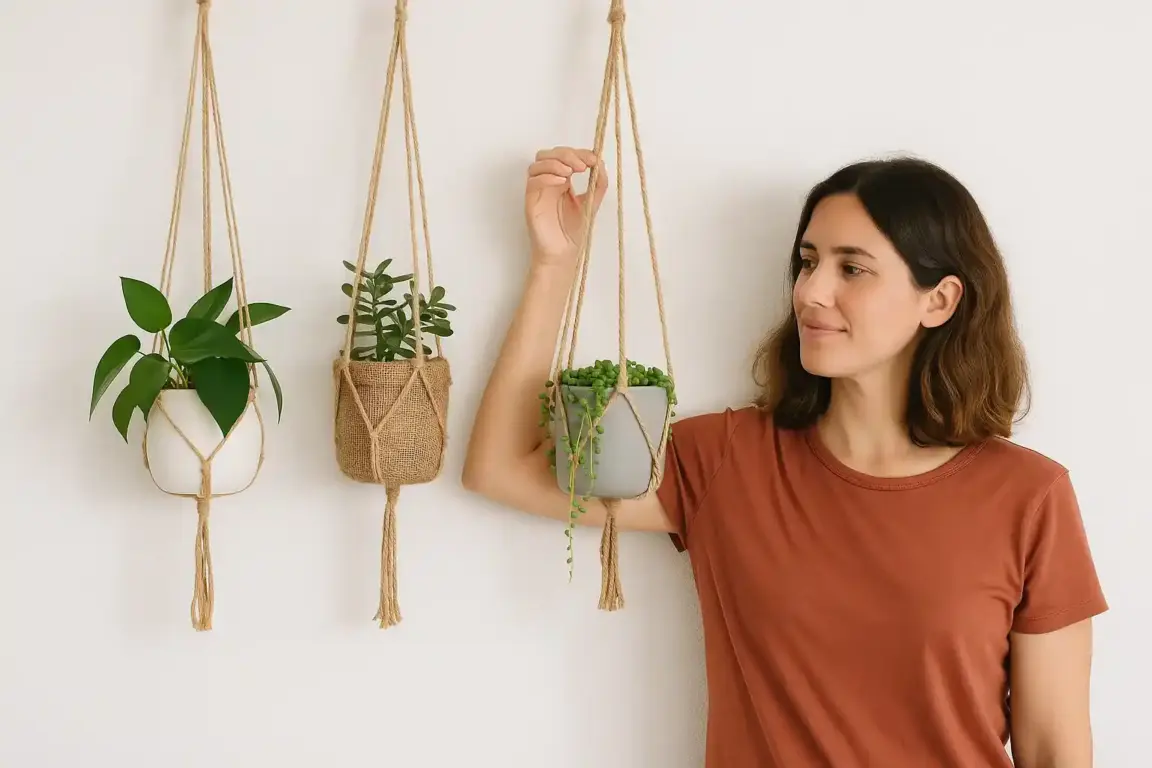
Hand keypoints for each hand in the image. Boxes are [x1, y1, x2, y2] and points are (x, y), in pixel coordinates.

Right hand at [524, 146, 607, 268]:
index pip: (565, 156)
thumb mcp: (592, 202)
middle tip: (582, 166)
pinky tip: (562, 183)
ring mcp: (539, 190)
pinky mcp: (531, 200)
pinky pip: (533, 181)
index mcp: (562, 180)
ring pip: (538, 163)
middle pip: (549, 154)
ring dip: (555, 163)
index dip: (578, 152)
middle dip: (566, 155)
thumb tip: (601, 162)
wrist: (563, 252)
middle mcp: (549, 182)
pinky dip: (547, 177)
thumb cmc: (574, 231)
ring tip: (571, 174)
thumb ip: (598, 183)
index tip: (593, 159)